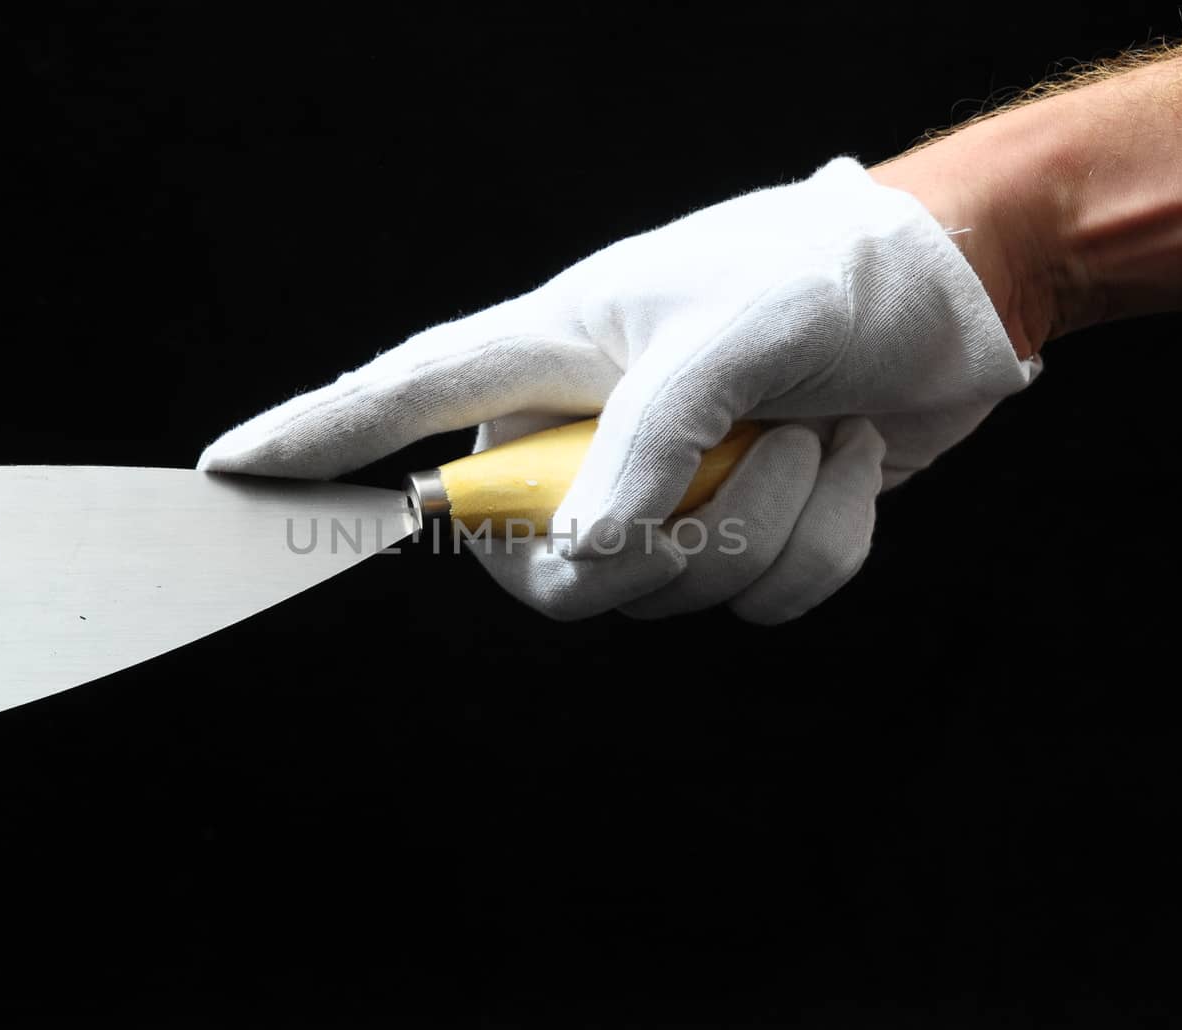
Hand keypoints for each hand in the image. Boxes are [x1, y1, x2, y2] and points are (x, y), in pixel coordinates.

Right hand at [199, 157, 1039, 621]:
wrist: (953, 298)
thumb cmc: (832, 274)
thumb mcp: (734, 332)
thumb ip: (649, 440)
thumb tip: (584, 555)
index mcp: (555, 353)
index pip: (403, 399)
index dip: (314, 436)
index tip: (228, 469)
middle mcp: (590, 433)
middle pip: (543, 567)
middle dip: (657, 546)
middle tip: (737, 465)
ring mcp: (665, 493)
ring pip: (665, 596)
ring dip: (770, 523)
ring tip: (815, 430)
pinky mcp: (739, 534)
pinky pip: (756, 602)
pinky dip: (823, 546)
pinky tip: (847, 468)